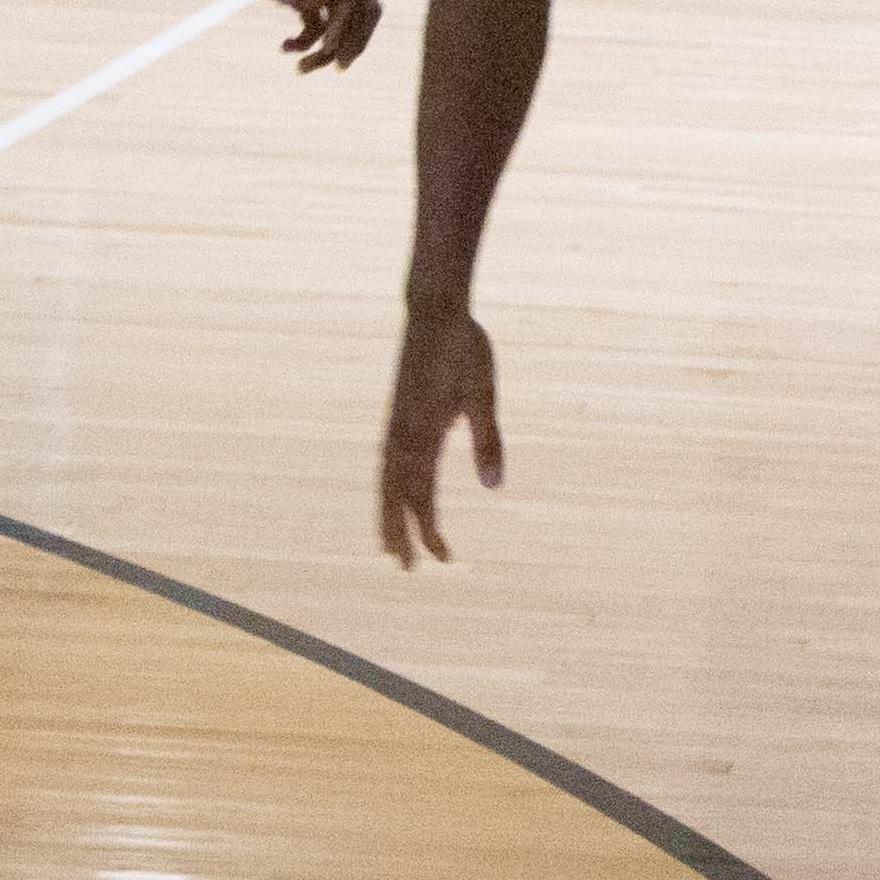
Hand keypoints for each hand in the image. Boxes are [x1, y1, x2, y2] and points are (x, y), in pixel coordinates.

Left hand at [200, 0, 383, 70]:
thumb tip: (298, 3)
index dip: (345, 22)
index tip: (328, 48)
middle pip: (358, 10)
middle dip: (353, 39)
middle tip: (339, 66)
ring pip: (337, 24)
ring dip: (327, 51)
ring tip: (301, 69)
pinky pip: (315, 28)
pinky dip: (305, 43)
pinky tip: (284, 47)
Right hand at [378, 302, 504, 565]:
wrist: (433, 310)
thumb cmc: (464, 348)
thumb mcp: (484, 392)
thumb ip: (488, 440)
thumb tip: (494, 488)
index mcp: (423, 433)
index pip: (422, 495)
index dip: (430, 530)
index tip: (443, 557)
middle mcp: (402, 434)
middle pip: (395, 495)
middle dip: (400, 532)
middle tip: (406, 569)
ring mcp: (394, 424)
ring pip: (385, 480)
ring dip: (387, 514)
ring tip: (388, 545)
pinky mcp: (395, 415)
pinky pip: (385, 461)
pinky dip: (386, 487)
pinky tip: (391, 496)